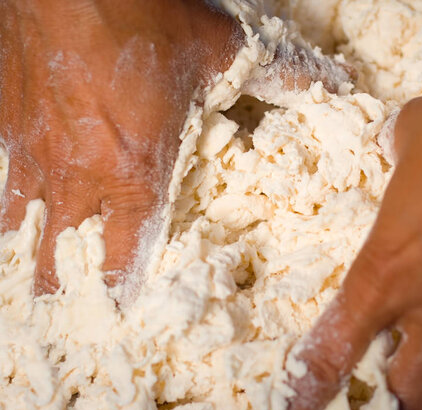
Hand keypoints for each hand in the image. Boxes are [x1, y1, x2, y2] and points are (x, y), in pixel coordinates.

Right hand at [0, 0, 350, 296]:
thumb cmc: (146, 18)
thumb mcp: (224, 52)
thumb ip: (283, 75)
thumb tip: (335, 84)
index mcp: (134, 173)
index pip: (125, 253)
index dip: (122, 288)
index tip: (119, 314)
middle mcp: (79, 175)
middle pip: (63, 253)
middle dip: (66, 286)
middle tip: (65, 312)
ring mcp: (33, 151)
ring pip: (22, 223)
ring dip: (29, 253)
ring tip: (30, 281)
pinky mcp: (6, 121)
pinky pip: (2, 175)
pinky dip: (8, 198)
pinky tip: (12, 205)